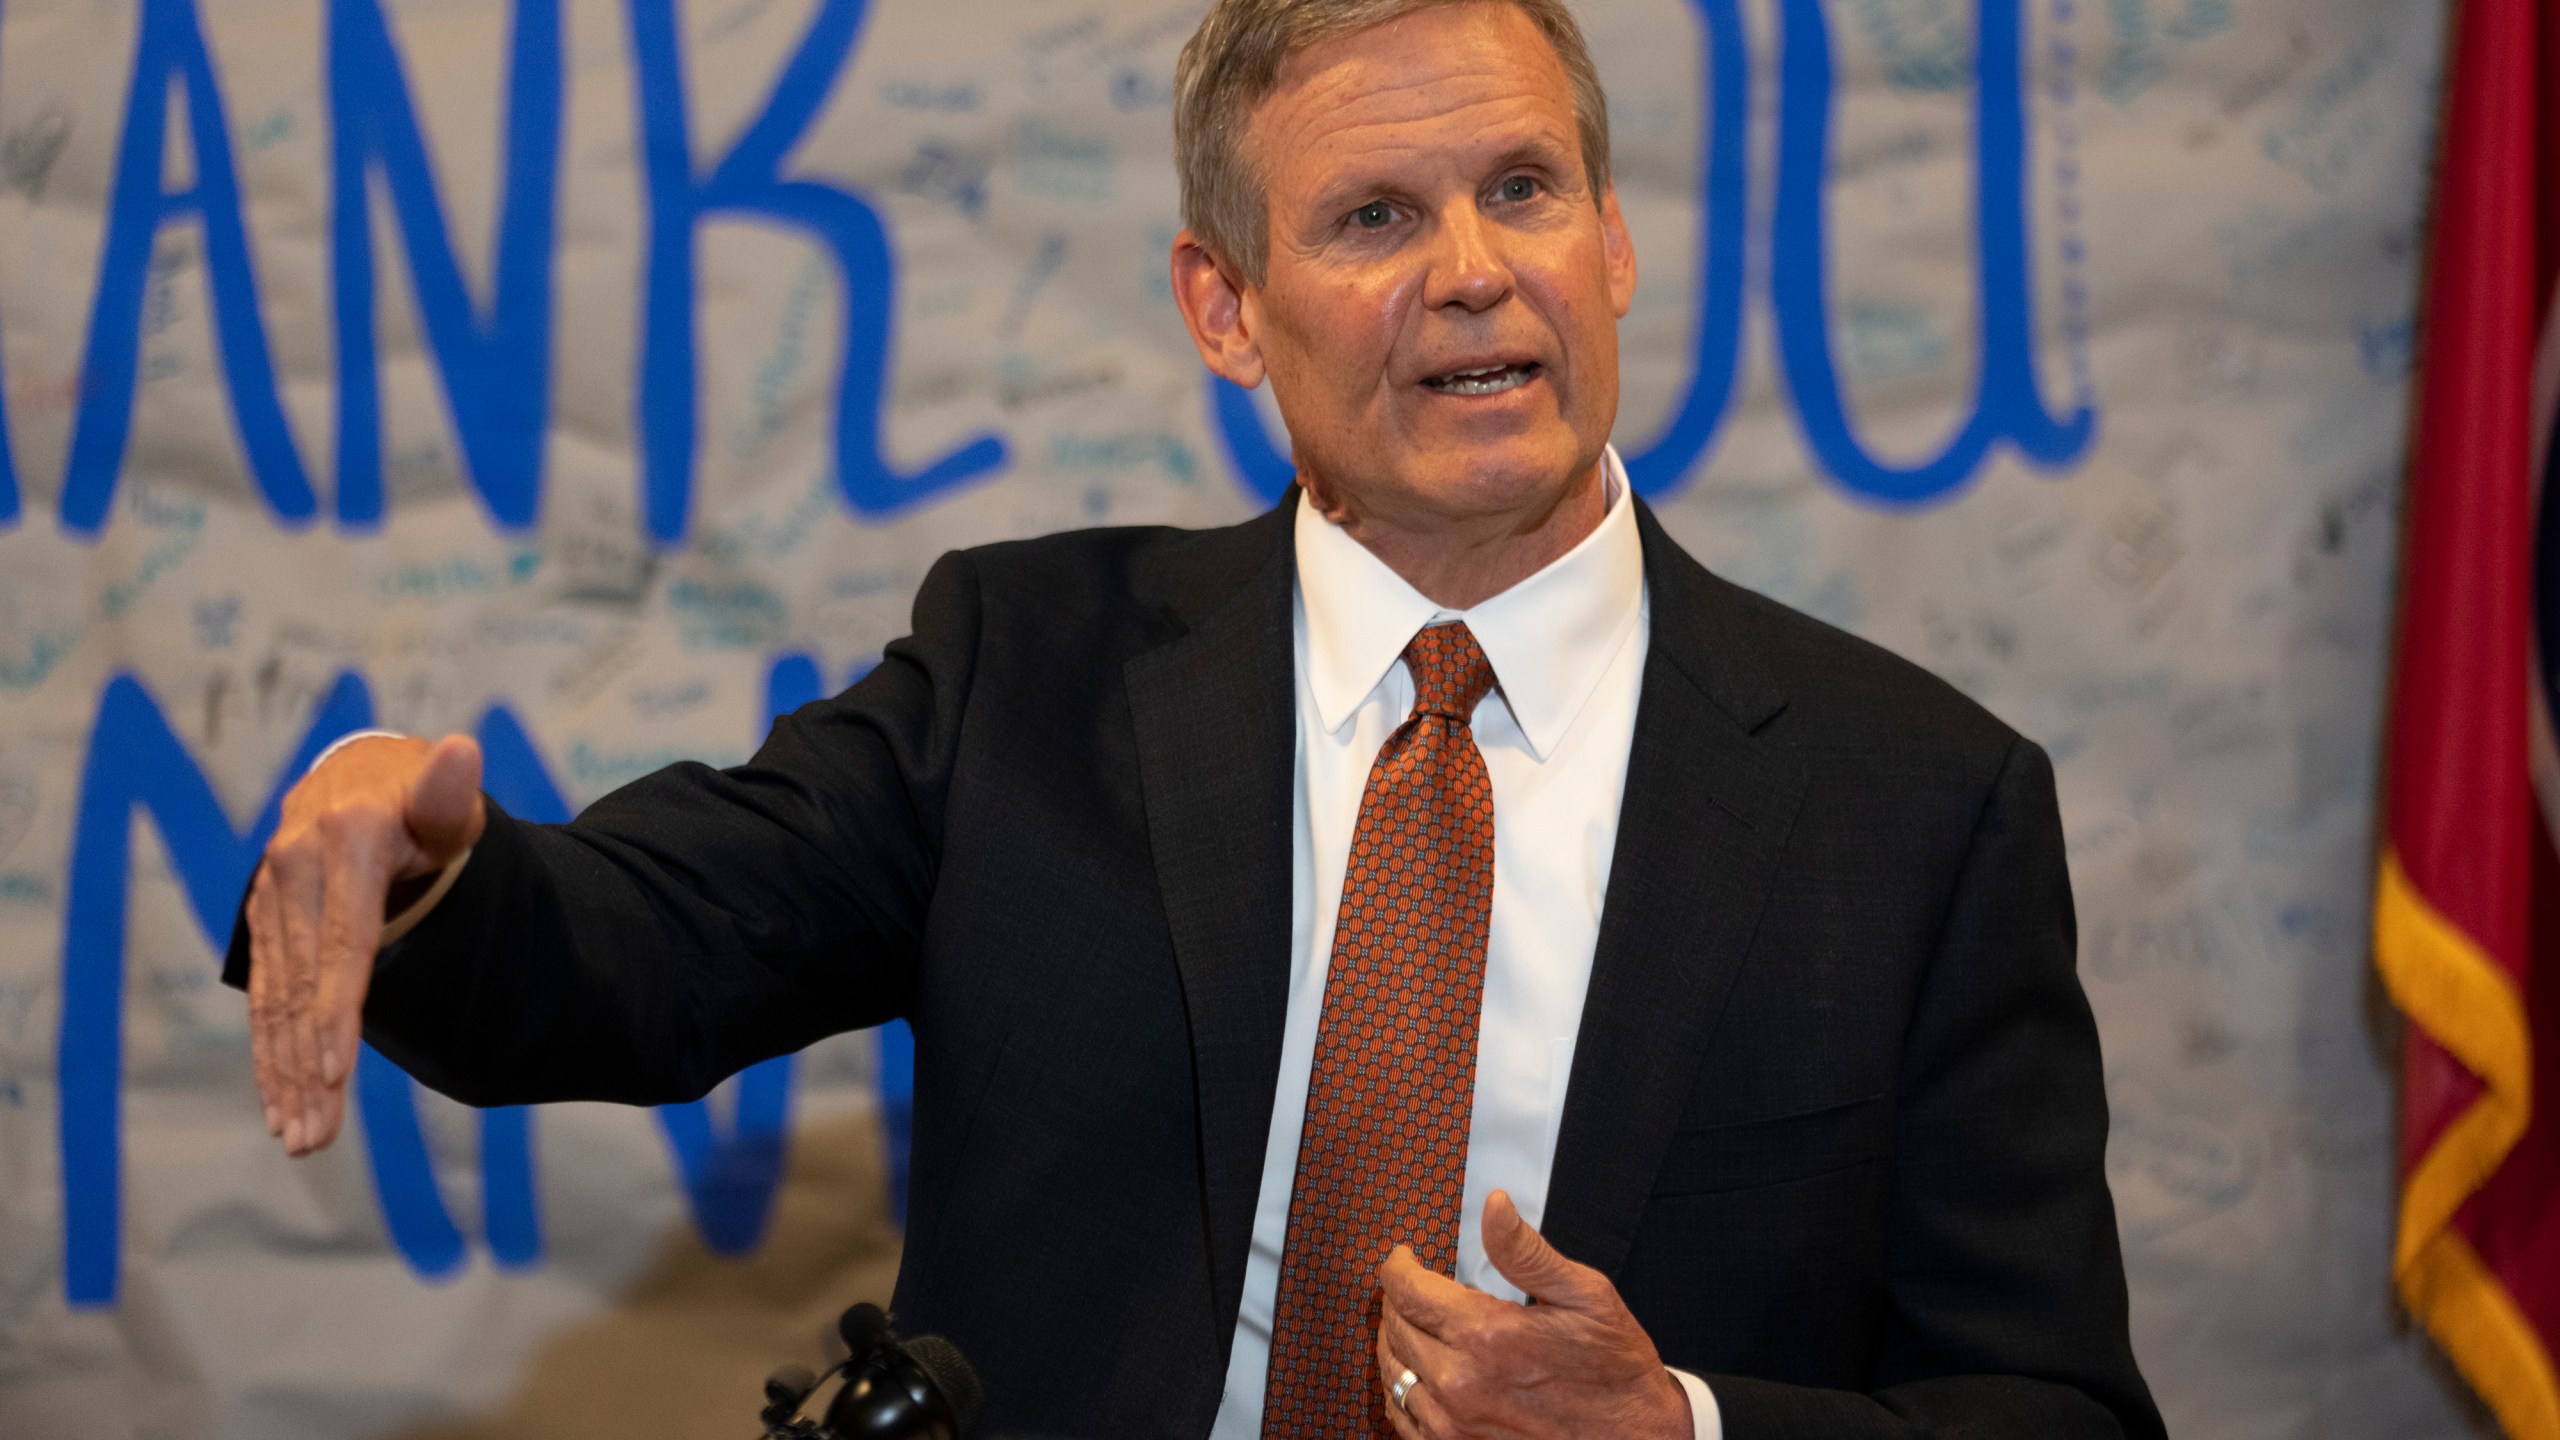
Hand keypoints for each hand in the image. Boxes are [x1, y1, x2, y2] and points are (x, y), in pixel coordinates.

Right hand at [247, 733, 483, 1156]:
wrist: (364, 776)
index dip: (337, 1010)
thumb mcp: (443, 796)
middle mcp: (293, 867)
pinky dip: (269, 1048)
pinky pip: (264, 992)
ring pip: (275, 998)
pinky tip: (278, 1100)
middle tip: (316, 1138)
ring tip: (300, 1137)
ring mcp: (271, 895)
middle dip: (306, 1067)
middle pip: (302, 985)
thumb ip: (450, 790)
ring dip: (283, 1073)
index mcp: (342, 842)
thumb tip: (464, 752)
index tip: (336, 1072)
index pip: (343, 943)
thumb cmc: (421, 797)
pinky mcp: (263, 918)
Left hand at [1376, 1190, 1691, 1439]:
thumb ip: (1525, 1251)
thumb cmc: (1615, 1368)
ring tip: (1411, 1323)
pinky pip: (1402, 1416)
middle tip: (1413, 1287)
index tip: (1404, 1257)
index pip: (1407, 1290)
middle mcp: (1459, 1383)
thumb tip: (1493, 1206)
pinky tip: (1417, 1373)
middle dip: (1398, 1299)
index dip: (1398, 1266)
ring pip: (1392, 1372)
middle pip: (1394, 1327)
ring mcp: (1453, 1424)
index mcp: (1486, 1335)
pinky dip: (1400, 1389)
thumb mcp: (1584, 1295)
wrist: (1636, 1438)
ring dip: (1395, 1341)